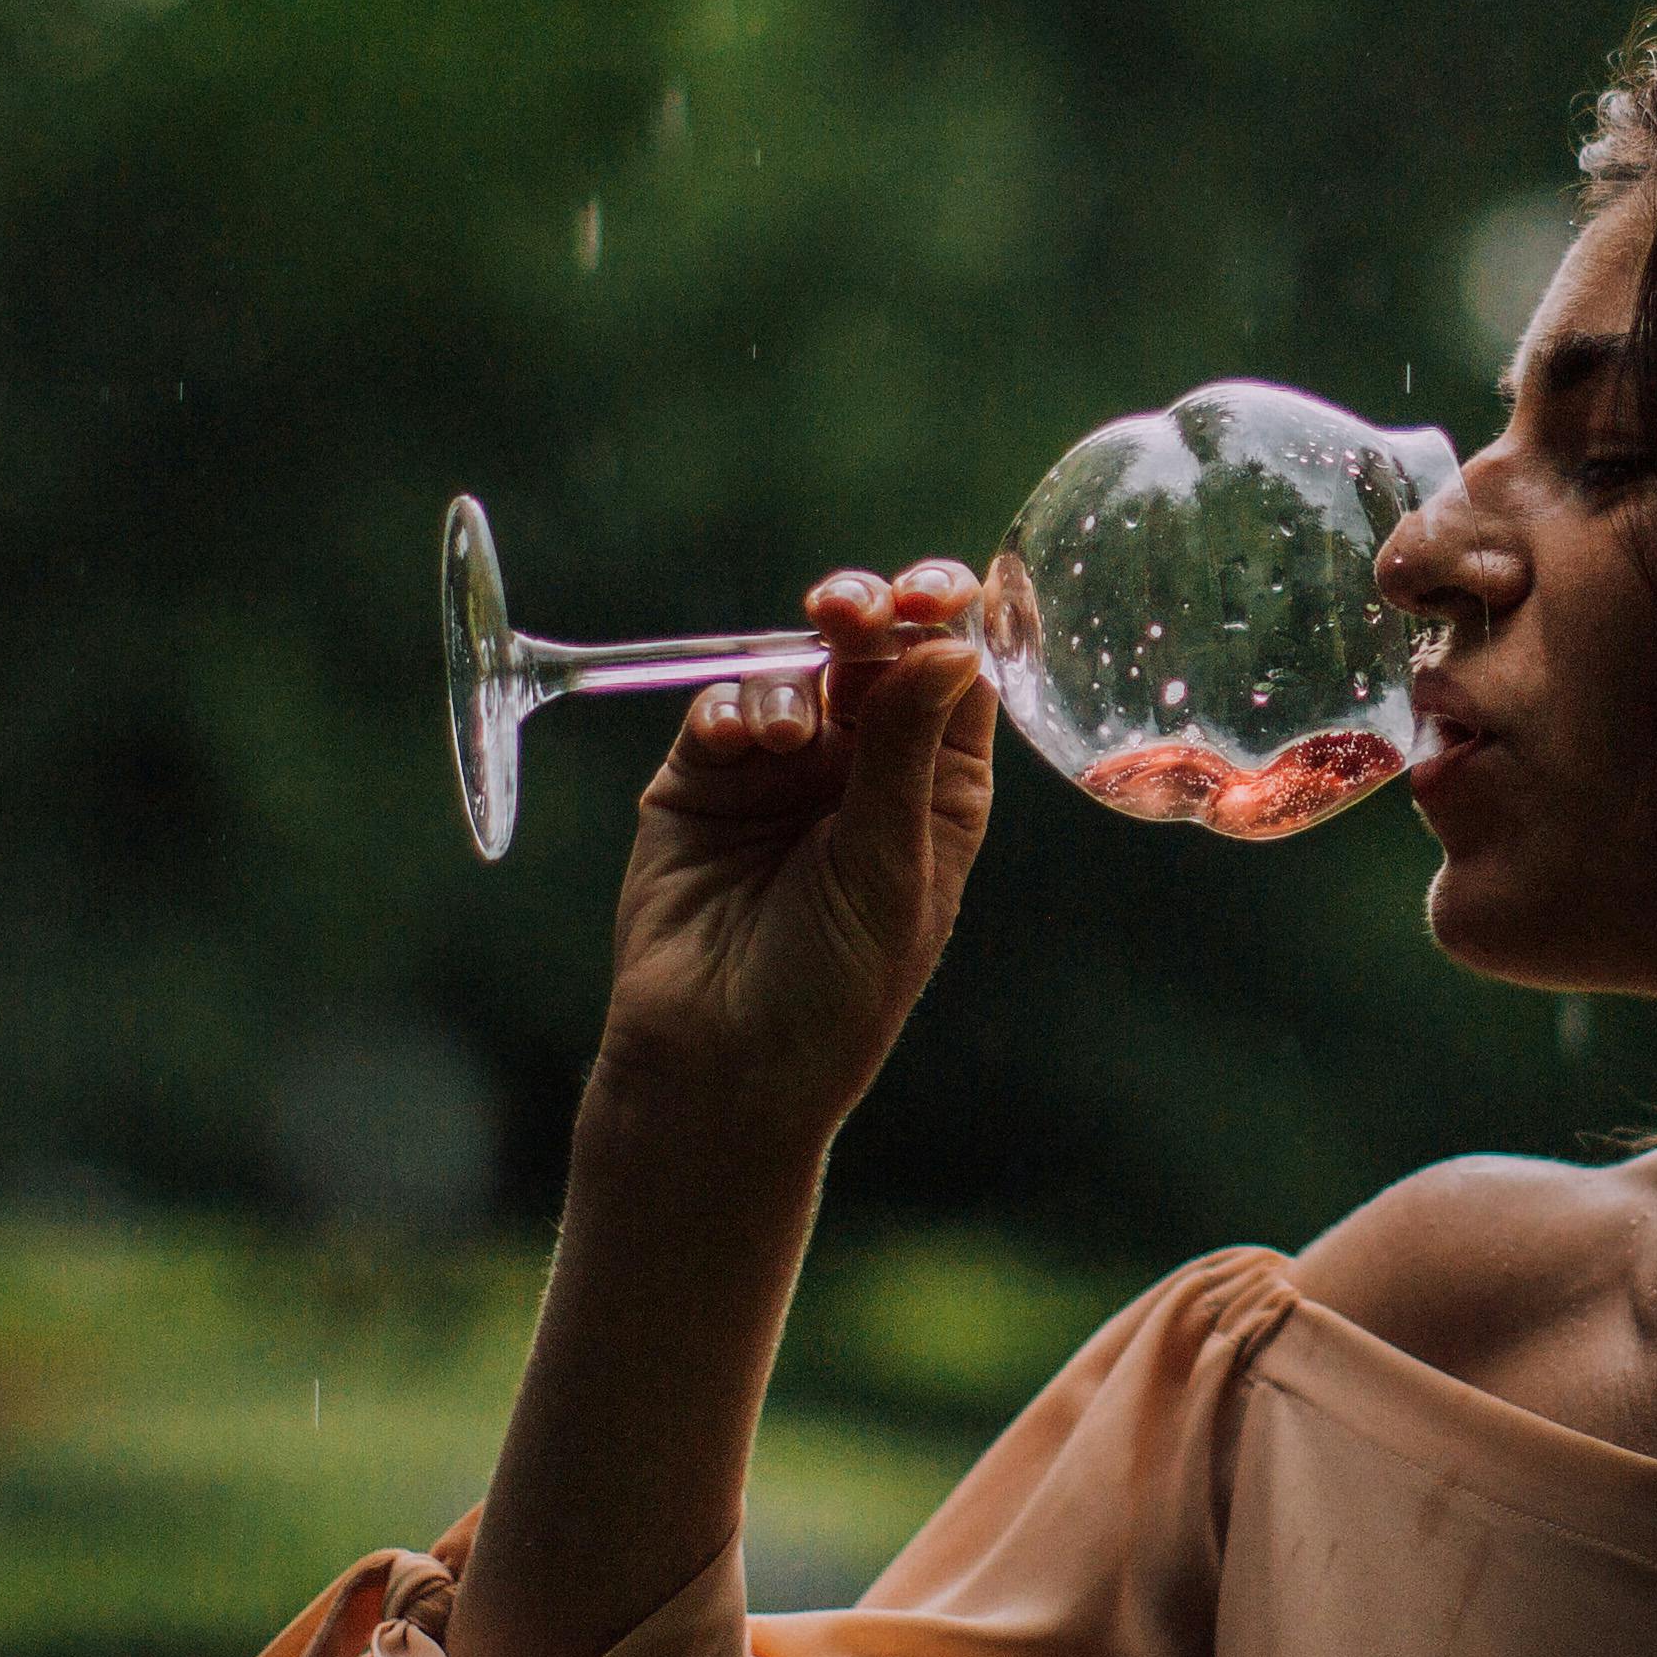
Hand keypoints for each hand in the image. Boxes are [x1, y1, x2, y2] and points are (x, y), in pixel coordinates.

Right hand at [589, 560, 998, 1137]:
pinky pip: (721, 709)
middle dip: (867, 616)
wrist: (718, 1065)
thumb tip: (952, 644)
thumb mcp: (890, 869)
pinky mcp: (702, 781)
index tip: (935, 591)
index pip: (953, 677)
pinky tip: (738, 742)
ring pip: (796, 670)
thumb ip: (910, 753)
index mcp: (937, 791)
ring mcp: (781, 771)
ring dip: (793, 676)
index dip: (948, 622)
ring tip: (782, 734)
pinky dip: (730, 707)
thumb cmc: (832, 989)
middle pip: (875, 654)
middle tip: (849, 609)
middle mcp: (864, 769)